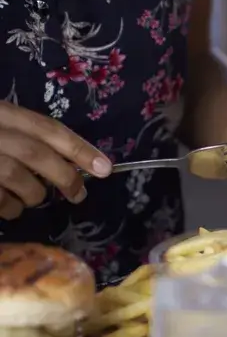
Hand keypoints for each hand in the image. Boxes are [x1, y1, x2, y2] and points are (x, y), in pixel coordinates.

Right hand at [0, 102, 111, 219]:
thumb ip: (23, 137)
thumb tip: (66, 163)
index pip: (46, 127)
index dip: (79, 148)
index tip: (105, 168)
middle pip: (37, 155)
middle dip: (66, 177)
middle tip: (78, 194)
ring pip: (19, 182)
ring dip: (34, 196)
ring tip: (30, 197)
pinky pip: (0, 202)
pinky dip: (8, 208)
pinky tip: (5, 206)